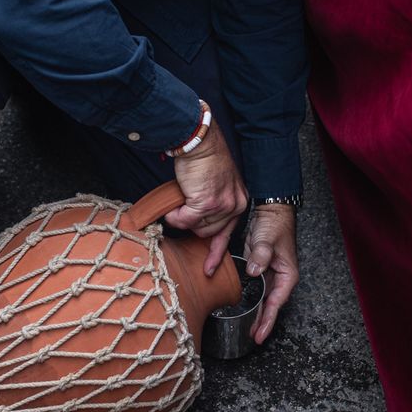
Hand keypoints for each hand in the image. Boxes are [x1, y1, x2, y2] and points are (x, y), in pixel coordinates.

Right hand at [166, 123, 247, 276]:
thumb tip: (196, 223)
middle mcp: (234, 205)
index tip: (209, 268)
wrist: (199, 142)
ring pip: (196, 229)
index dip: (216, 252)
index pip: (228, 233)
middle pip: (208, 233)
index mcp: (238, 201)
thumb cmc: (203, 159)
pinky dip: (175, 215)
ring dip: (183, 218)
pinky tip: (174, 204)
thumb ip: (212, 205)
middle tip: (183, 208)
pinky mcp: (206, 203)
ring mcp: (221, 206)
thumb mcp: (216, 183)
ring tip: (180, 200)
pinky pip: (184, 221)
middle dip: (192, 223)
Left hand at [243, 203, 297, 343]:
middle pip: (271, 306)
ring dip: (256, 314)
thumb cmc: (275, 225)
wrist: (271, 211)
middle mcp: (280, 278)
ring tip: (248, 329)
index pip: (277, 303)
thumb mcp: (268, 240)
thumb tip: (254, 272)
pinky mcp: (260, 270)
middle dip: (263, 322)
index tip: (260, 334)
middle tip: (253, 338)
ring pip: (263, 300)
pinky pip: (256, 290)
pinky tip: (243, 308)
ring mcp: (270, 275)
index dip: (268, 320)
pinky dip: (251, 300)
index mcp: (287, 275)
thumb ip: (261, 256)